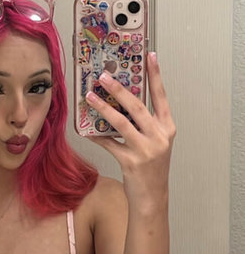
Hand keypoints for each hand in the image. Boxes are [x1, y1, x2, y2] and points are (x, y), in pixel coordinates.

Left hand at [86, 52, 175, 208]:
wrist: (152, 197)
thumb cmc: (152, 169)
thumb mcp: (154, 143)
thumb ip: (143, 124)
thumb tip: (121, 104)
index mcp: (167, 128)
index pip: (161, 96)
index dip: (155, 75)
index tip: (150, 55)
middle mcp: (159, 137)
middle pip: (137, 106)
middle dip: (118, 89)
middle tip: (104, 76)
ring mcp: (145, 149)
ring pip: (121, 122)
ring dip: (103, 108)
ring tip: (90, 96)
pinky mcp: (131, 162)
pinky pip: (110, 143)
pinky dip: (97, 135)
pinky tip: (87, 129)